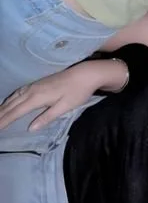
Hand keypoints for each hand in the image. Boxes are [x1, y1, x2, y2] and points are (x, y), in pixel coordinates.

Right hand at [0, 60, 125, 130]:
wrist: (85, 74)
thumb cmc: (77, 92)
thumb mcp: (64, 107)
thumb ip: (47, 117)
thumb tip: (30, 128)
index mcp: (37, 98)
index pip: (16, 112)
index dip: (4, 121)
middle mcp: (32, 91)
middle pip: (11, 105)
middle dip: (0, 115)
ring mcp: (34, 86)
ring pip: (13, 98)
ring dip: (2, 107)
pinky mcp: (37, 84)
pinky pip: (18, 92)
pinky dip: (9, 99)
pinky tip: (8, 102)